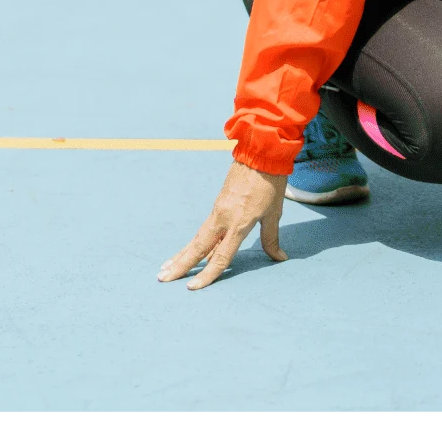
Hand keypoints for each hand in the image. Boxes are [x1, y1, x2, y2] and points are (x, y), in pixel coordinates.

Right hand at [158, 160, 288, 290]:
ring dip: (182, 255)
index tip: (192, 287)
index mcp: (239, 224)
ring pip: (197, 239)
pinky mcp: (217, 205)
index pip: (221, 256)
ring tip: (165, 268)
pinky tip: (187, 252)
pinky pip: (203, 229)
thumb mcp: (274, 213)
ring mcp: (218, 211)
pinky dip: (194, 243)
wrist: (260, 154)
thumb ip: (271, 238)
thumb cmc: (270, 184)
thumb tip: (280, 257)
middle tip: (162, 278)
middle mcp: (223, 219)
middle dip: (180, 265)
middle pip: (198, 248)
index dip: (207, 274)